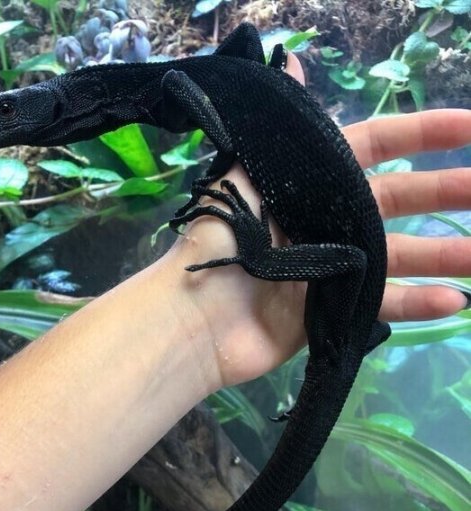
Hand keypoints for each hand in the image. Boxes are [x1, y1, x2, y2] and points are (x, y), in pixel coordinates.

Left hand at [166, 57, 470, 391]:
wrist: (200, 318)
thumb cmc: (226, 240)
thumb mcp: (247, 171)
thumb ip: (281, 127)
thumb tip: (289, 58)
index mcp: (311, 182)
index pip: (377, 147)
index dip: (422, 133)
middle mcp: (328, 220)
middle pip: (400, 201)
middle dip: (448, 193)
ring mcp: (333, 268)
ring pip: (401, 256)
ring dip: (446, 255)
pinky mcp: (333, 311)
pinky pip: (382, 306)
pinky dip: (418, 304)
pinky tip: (455, 301)